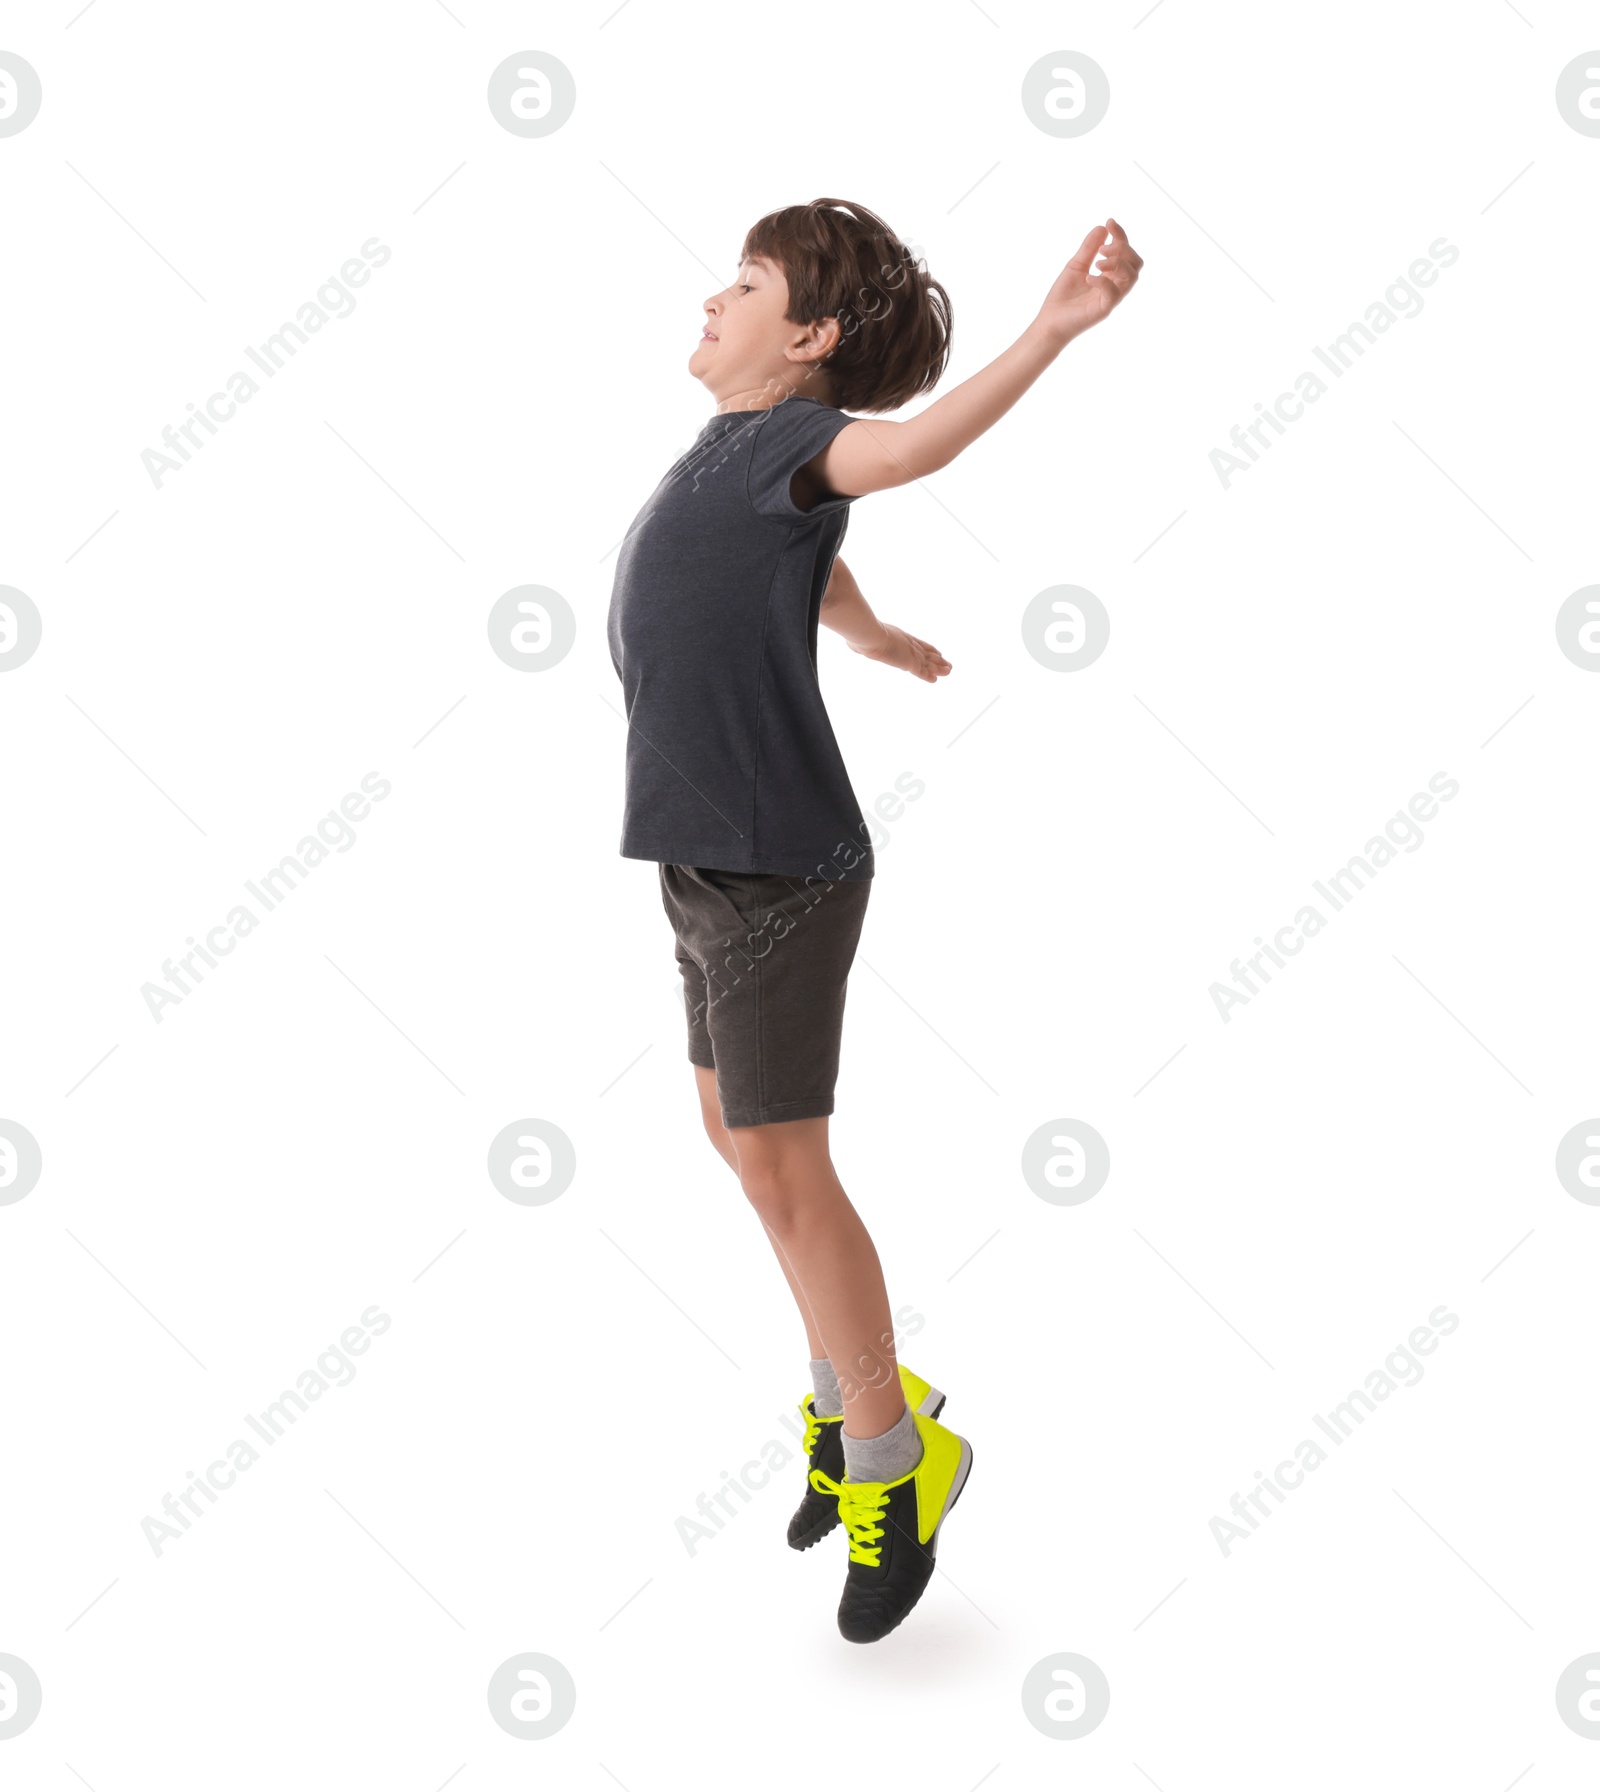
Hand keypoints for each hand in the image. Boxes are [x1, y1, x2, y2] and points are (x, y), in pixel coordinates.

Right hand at [853, 622, 951, 682]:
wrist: (868, 634)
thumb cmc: (863, 634)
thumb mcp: (864, 638)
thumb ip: (863, 642)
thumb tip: (853, 644)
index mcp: (900, 636)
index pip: (918, 643)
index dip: (928, 648)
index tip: (936, 651)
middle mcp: (908, 644)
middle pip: (926, 652)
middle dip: (937, 658)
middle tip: (947, 662)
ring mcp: (909, 653)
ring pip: (928, 662)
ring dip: (939, 667)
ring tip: (949, 671)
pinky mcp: (909, 663)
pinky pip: (922, 671)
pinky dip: (928, 675)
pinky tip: (935, 680)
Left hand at [1035, 218, 1141, 345]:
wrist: (1049, 323)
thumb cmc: (1062, 298)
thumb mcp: (1076, 265)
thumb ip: (1089, 248)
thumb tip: (1103, 227)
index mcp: (1110, 275)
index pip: (1125, 252)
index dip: (1120, 235)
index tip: (1109, 222)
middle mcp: (1114, 286)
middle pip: (1135, 263)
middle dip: (1122, 249)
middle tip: (1102, 250)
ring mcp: (1110, 299)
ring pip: (1131, 277)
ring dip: (1117, 263)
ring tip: (1097, 263)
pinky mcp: (1103, 310)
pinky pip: (1113, 293)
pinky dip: (1103, 281)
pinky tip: (1088, 277)